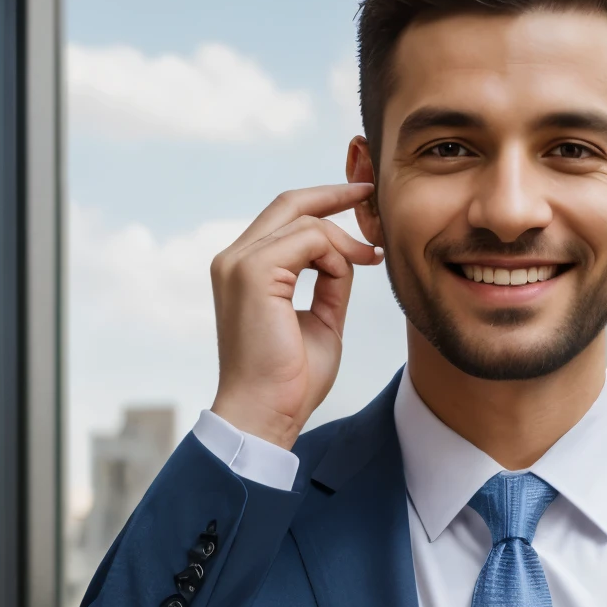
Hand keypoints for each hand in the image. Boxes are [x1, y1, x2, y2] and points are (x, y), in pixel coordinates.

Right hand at [210, 183, 382, 447]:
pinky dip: (337, 254)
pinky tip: (354, 269)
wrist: (267, 414)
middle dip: (332, 194)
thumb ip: (330, 285)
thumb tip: (349, 256)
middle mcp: (234, 260)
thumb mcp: (321, 321)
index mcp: (244, 270)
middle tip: (370, 192)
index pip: (283, 218)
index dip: (322, 204)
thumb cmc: (291, 381)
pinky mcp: (253, 272)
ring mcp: (240, 263)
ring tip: (371, 259)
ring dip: (344, 240)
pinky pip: (309, 240)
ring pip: (305, 222)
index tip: (359, 201)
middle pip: (288, 204)